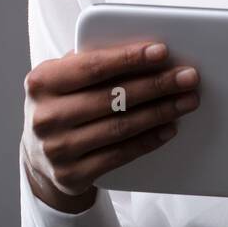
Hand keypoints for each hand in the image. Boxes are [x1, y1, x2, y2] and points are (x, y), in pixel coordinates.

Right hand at [21, 41, 200, 211]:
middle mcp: (46, 116)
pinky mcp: (71, 175)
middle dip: (157, 85)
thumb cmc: (62, 104)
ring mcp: (57, 149)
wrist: (39, 155)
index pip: (92, 66)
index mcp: (42, 82)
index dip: (129, 58)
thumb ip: (93, 61)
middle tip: (188, 77)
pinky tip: (169, 128)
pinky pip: (119, 156)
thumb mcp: (64, 78)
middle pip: (113, 97)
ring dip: (160, 112)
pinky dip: (148, 140)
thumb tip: (146, 51)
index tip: (162, 52)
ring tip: (186, 100)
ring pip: (120, 127)